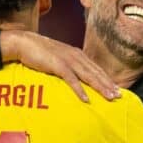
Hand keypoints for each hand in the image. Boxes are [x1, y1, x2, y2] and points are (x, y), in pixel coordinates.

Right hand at [1, 30, 119, 101]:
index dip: (107, 79)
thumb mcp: (59, 57)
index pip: (96, 68)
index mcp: (77, 54)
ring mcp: (68, 60)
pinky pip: (71, 79)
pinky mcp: (58, 65)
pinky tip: (86, 98)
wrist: (24, 43)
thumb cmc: (40, 52)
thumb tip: (76, 76)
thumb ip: (69, 65)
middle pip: (96, 72)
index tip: (117, 89)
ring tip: (109, 97)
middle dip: (108, 84)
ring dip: (100, 87)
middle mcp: (76, 56)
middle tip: (119, 95)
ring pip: (88, 76)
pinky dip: (79, 89)